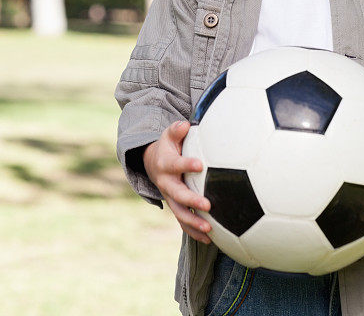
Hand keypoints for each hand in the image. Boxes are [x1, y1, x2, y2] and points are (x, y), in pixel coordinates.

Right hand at [144, 120, 211, 243]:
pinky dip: (194, 232)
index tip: (200, 165)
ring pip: (180, 213)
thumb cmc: (169, 146)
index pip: (176, 164)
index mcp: (166, 164)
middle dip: (192, 200)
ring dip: (193, 222)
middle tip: (207, 204)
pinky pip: (183, 222)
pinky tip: (210, 239)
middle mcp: (166, 184)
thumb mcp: (169, 135)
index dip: (187, 165)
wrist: (153, 163)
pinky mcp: (175, 207)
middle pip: (177, 194)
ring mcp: (170, 198)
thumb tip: (185, 124)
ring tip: (209, 229)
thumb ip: (177, 130)